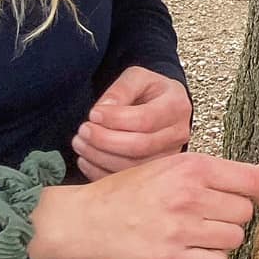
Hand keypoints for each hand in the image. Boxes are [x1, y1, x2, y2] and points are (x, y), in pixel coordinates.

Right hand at [29, 152, 258, 258]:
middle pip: (243, 213)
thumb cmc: (131, 190)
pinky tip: (193, 252)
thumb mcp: (172, 167)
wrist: (87, 219)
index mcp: (192, 167)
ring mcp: (180, 230)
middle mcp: (189, 196)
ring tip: (196, 234)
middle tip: (209, 217)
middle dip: (232, 216)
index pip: (250, 181)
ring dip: (221, 239)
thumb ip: (217, 171)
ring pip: (233, 239)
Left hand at [74, 66, 191, 179]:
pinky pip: (127, 181)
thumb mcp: (138, 77)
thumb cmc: (150, 91)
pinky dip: (101, 173)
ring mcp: (169, 157)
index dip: (115, 119)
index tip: (93, 114)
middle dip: (105, 140)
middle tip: (83, 130)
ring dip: (100, 157)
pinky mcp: (156, 173)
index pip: (145, 119)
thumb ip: (121, 89)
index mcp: (176, 106)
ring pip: (133, 167)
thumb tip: (103, 109)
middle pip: (140, 146)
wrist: (163, 106)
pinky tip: (86, 160)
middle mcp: (177, 134)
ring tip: (80, 143)